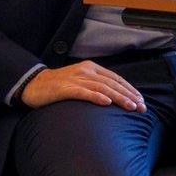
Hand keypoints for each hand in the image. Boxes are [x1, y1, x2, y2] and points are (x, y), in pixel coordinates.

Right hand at [19, 61, 145, 111]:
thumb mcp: (81, 80)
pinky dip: (96, 97)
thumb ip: (97, 84)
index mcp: (91, 68)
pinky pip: (83, 92)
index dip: (130, 89)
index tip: (141, 100)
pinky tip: (107, 103)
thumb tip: (117, 96)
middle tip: (142, 108)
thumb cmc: (59, 86)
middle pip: (112, 84)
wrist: (33, 85)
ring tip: (131, 106)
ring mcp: (75, 79)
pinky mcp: (65, 88)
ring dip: (119, 98)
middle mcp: (86, 71)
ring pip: (102, 88)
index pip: (116, 78)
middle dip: (129, 96)